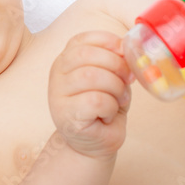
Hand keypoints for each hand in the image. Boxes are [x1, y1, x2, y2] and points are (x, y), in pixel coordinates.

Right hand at [47, 30, 133, 158]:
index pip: (82, 40)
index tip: (124, 53)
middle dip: (116, 65)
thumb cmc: (104, 108)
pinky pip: (96, 100)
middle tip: (127, 81)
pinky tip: (108, 115)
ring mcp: (57, 94)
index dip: (107, 42)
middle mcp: (57, 74)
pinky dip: (111, 107)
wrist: (94, 144)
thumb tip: (128, 49)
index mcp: (66, 60)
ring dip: (115, 88)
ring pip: (92, 76)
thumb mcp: (112, 78)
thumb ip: (116, 61)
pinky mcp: (65, 115)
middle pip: (86, 55)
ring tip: (119, 100)